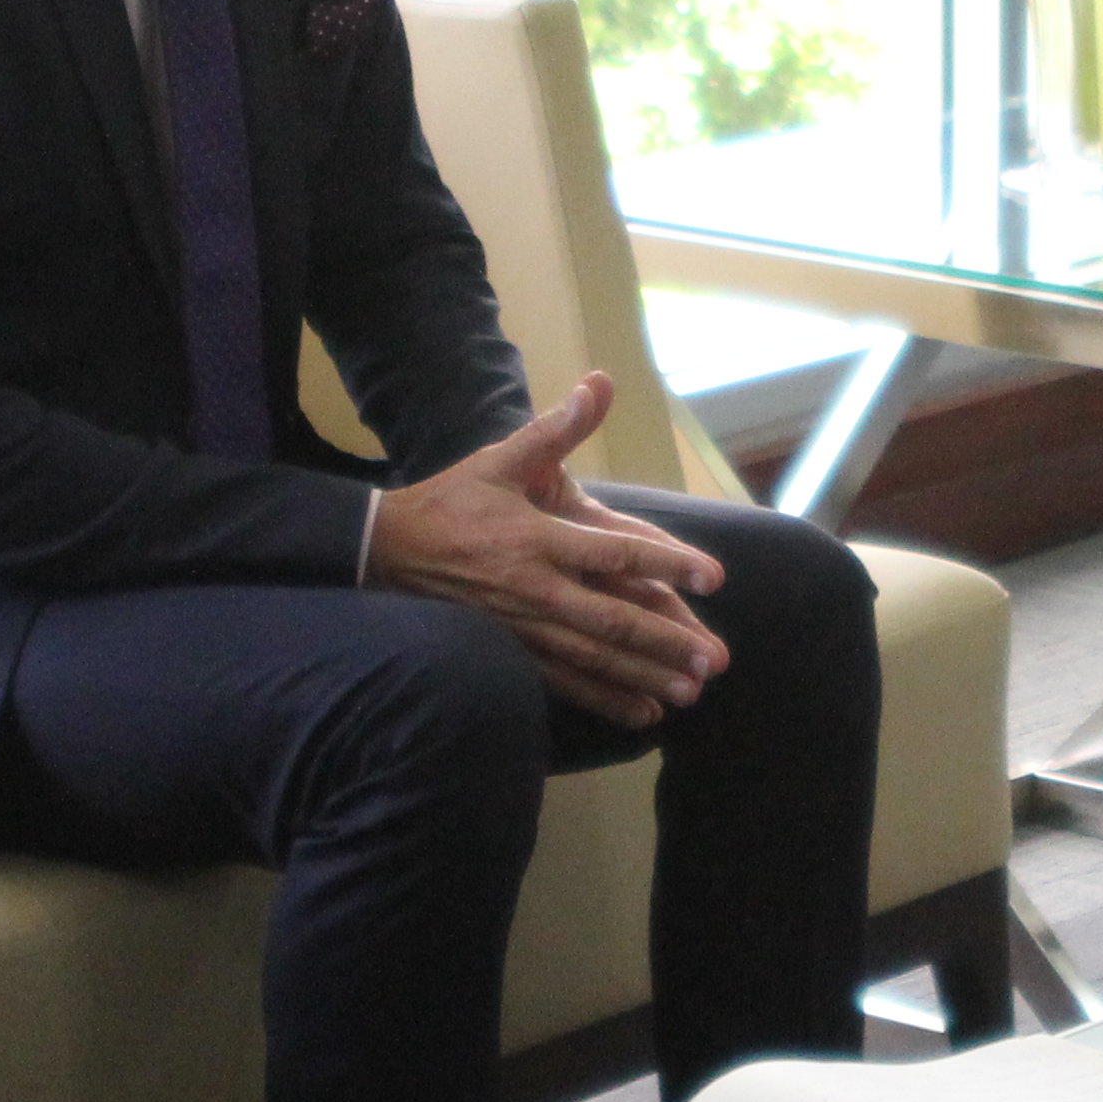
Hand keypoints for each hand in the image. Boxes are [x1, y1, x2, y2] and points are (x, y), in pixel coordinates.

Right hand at [365, 370, 729, 728]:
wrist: (388, 551)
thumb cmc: (452, 500)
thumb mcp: (499, 459)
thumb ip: (554, 429)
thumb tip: (598, 385)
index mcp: (538, 540)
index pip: (615, 555)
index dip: (667, 565)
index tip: (714, 576)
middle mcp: (535, 590)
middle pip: (611, 622)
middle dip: (665, 642)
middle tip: (714, 660)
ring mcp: (522, 628)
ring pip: (592, 660)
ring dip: (643, 678)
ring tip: (691, 692)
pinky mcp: (512, 652)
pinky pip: (564, 682)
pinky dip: (604, 700)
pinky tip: (644, 715)